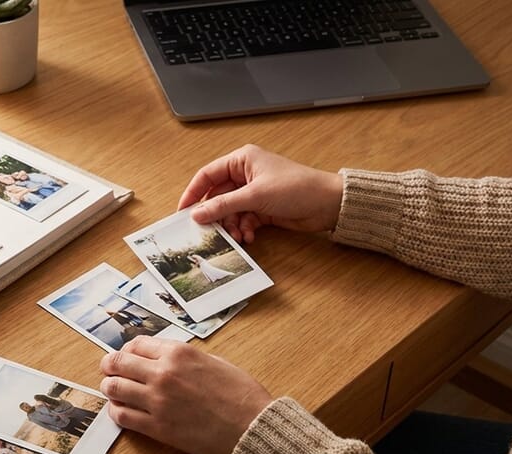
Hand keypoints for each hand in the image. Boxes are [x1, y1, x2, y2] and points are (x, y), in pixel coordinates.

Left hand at [99, 336, 272, 453]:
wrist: (252, 426)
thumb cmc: (240, 394)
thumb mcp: (212, 360)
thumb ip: (182, 357)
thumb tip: (160, 358)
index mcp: (178, 352)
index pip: (135, 345)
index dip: (126, 351)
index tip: (125, 357)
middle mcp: (163, 373)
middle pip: (118, 363)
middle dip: (109, 367)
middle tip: (108, 372)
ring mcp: (157, 400)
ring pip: (114, 389)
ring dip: (109, 388)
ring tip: (111, 391)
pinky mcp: (157, 427)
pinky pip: (122, 416)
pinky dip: (116, 412)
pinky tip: (120, 411)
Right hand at [179, 144, 344, 242]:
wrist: (328, 204)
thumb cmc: (297, 188)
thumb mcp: (255, 196)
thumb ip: (224, 205)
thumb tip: (198, 213)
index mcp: (242, 160)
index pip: (208, 175)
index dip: (194, 193)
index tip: (183, 211)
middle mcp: (246, 174)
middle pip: (218, 197)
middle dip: (216, 215)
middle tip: (210, 230)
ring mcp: (254, 192)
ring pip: (230, 211)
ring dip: (232, 225)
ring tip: (237, 235)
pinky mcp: (263, 208)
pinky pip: (244, 220)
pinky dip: (244, 229)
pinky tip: (249, 236)